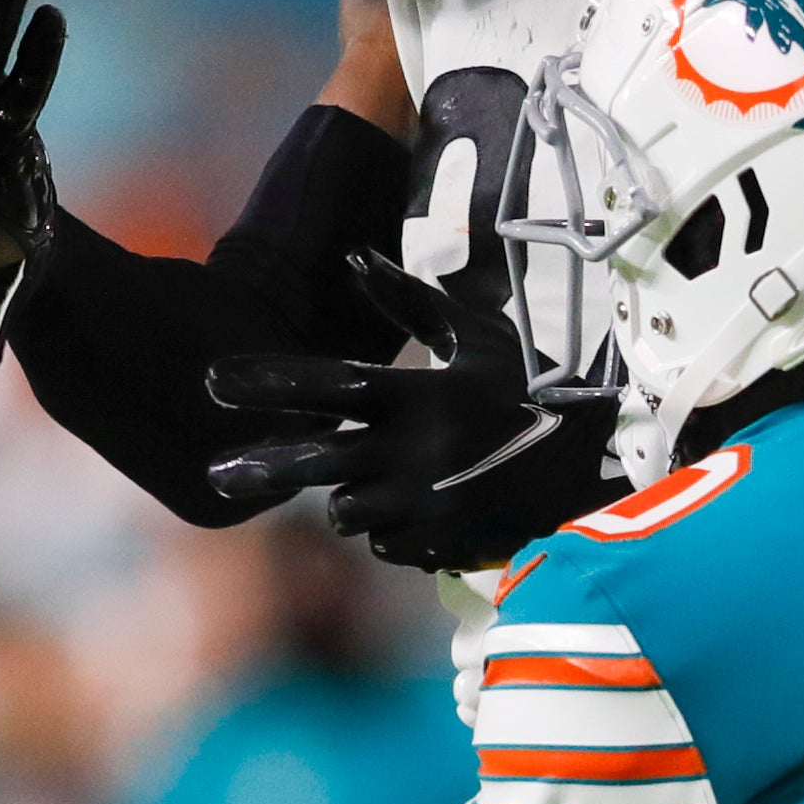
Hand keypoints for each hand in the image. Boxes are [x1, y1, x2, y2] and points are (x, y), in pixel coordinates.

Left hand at [205, 252, 621, 569]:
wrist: (592, 465)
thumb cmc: (526, 389)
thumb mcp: (475, 336)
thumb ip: (409, 302)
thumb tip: (352, 256)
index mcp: (419, 395)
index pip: (328, 384)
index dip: (266, 383)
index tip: (211, 382)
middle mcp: (415, 452)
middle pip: (318, 463)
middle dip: (263, 467)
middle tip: (218, 474)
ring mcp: (426, 505)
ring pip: (347, 512)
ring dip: (349, 498)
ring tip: (380, 480)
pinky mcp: (440, 546)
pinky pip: (385, 545)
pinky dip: (390, 531)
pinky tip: (419, 510)